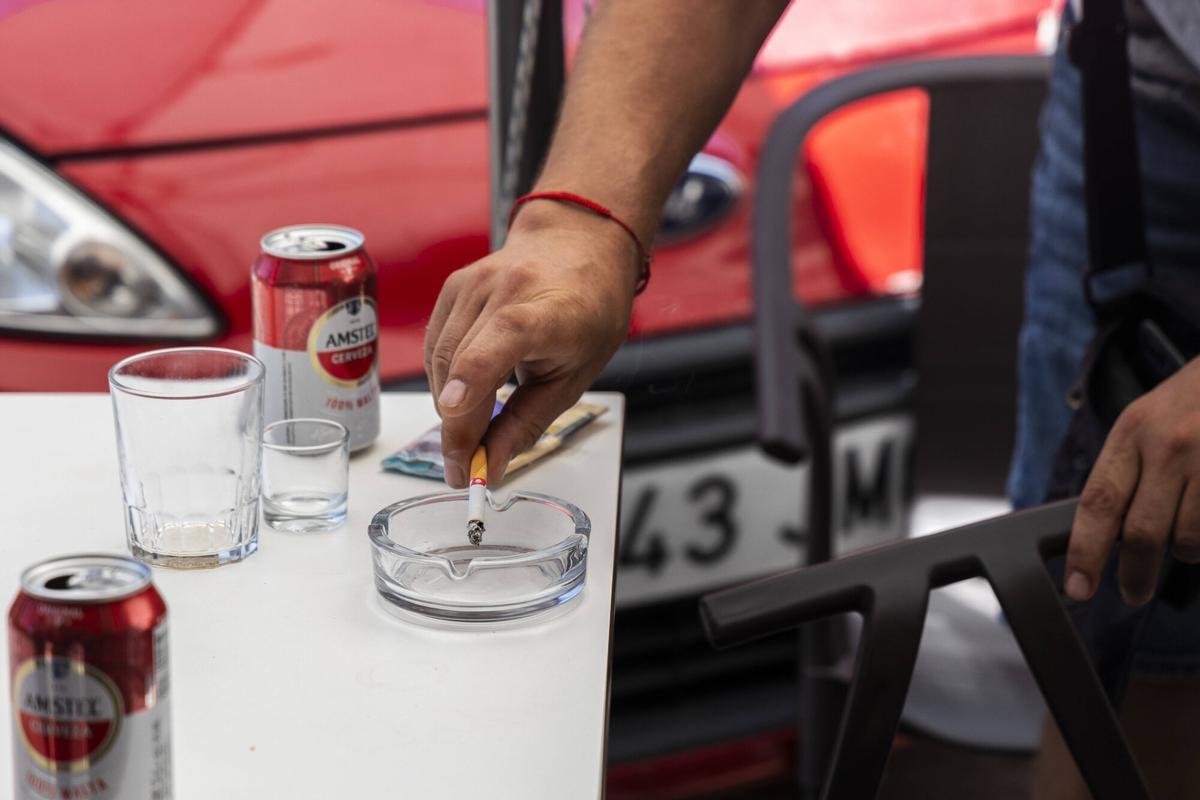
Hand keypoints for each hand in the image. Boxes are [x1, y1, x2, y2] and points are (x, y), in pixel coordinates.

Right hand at [424, 201, 638, 487]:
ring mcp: (472, 284)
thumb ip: (529, 422)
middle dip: (457, 428)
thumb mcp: (575, 375)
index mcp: (546, 311)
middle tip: (466, 469)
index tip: (458, 431)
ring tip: (471, 435)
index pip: (500, 341)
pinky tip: (466, 394)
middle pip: (459, 364)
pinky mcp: (452, 287)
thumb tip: (490, 465)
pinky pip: (434, 345)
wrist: (576, 245)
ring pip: (438, 360)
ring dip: (449, 407)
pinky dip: (444, 379)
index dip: (472, 383)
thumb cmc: (586, 310)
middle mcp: (503, 289)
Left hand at [1066, 357, 1199, 604]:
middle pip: (1142, 533)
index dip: (1085, 552)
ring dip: (1183, 553)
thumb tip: (1099, 534)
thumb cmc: (1189, 403)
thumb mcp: (1144, 421)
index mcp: (1132, 432)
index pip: (1098, 503)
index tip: (1078, 588)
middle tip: (1132, 593)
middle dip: (1135, 574)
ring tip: (1183, 542)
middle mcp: (1170, 446)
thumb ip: (1124, 472)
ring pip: (1188, 541)